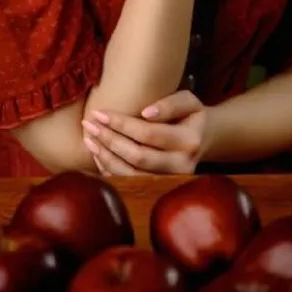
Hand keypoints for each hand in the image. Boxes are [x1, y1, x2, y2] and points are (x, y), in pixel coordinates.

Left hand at [81, 91, 210, 174]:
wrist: (202, 140)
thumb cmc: (190, 116)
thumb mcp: (189, 102)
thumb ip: (170, 103)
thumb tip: (146, 112)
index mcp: (189, 141)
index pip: (148, 134)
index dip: (121, 124)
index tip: (99, 113)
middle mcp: (181, 166)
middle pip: (138, 157)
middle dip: (109, 140)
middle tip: (89, 124)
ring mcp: (170, 181)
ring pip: (131, 174)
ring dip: (106, 157)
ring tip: (89, 139)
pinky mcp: (159, 189)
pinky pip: (129, 183)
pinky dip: (109, 169)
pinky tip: (97, 153)